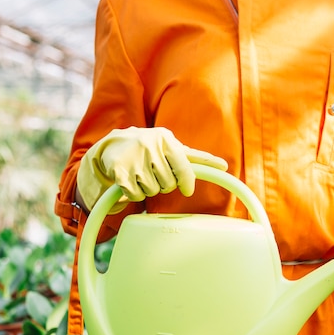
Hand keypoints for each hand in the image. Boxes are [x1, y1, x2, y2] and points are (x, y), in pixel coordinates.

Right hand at [76, 127, 227, 211]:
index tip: (187, 190)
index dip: (187, 182)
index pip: (184, 168)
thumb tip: (223, 165)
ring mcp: (134, 157)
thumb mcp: (170, 147)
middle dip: (163, 185)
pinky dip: (134, 194)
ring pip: (153, 191)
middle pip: (168, 184)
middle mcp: (150, 145)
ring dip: (148, 189)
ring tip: (140, 174)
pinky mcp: (119, 171)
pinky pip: (136, 195)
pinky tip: (129, 181)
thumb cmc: (148, 149)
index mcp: (165, 139)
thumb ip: (194, 157)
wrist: (110, 146)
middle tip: (154, 174)